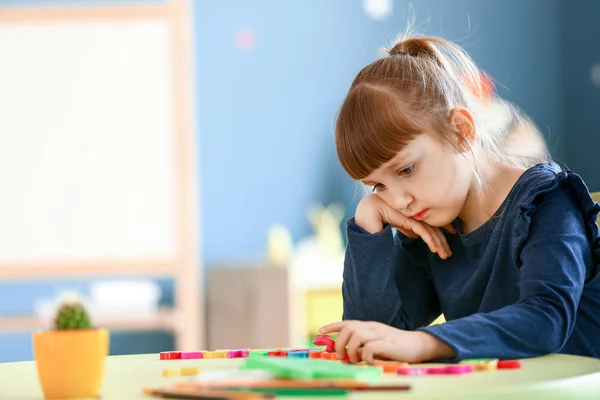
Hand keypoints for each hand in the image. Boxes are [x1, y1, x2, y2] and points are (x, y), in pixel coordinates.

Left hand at [319, 320, 454, 363]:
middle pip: (349, 328)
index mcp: (369, 326)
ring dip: (351, 350)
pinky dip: (364, 356)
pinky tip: (368, 361)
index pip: (347, 322)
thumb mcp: (377, 341)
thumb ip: (363, 344)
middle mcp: (373, 327)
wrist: (418, 344)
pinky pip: (370, 347)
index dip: (332, 326)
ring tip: (355, 360)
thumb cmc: (395, 346)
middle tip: (342, 356)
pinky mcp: (388, 344)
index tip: (321, 332)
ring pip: (356, 336)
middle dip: (339, 342)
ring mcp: (380, 334)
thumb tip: (345, 352)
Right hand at [355, 194, 454, 258]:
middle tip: (448, 254)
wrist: (368, 210)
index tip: (448, 243)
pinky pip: (422, 230)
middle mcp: (416, 214)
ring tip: (445, 255)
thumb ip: (406, 228)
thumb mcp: (397, 223)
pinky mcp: (408, 219)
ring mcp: (413, 215)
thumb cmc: (379, 216)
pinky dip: (430, 240)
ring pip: (431, 230)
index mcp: (414, 214)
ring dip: (439, 244)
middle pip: (434, 228)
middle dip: (443, 242)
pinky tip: (434, 249)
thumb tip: (416, 235)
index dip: (441, 232)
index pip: (431, 224)